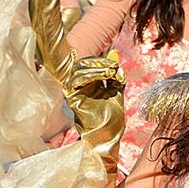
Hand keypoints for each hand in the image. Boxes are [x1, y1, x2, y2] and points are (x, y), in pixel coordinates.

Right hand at [63, 51, 124, 168]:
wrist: (109, 135)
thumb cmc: (112, 116)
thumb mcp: (117, 90)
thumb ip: (116, 75)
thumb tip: (116, 53)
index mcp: (90, 84)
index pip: (91, 64)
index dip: (103, 61)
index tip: (117, 66)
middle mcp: (81, 86)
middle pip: (83, 64)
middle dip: (99, 62)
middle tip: (113, 66)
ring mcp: (75, 92)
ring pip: (79, 71)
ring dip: (96, 68)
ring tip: (110, 72)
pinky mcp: (71, 98)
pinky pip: (75, 82)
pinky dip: (89, 75)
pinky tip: (103, 76)